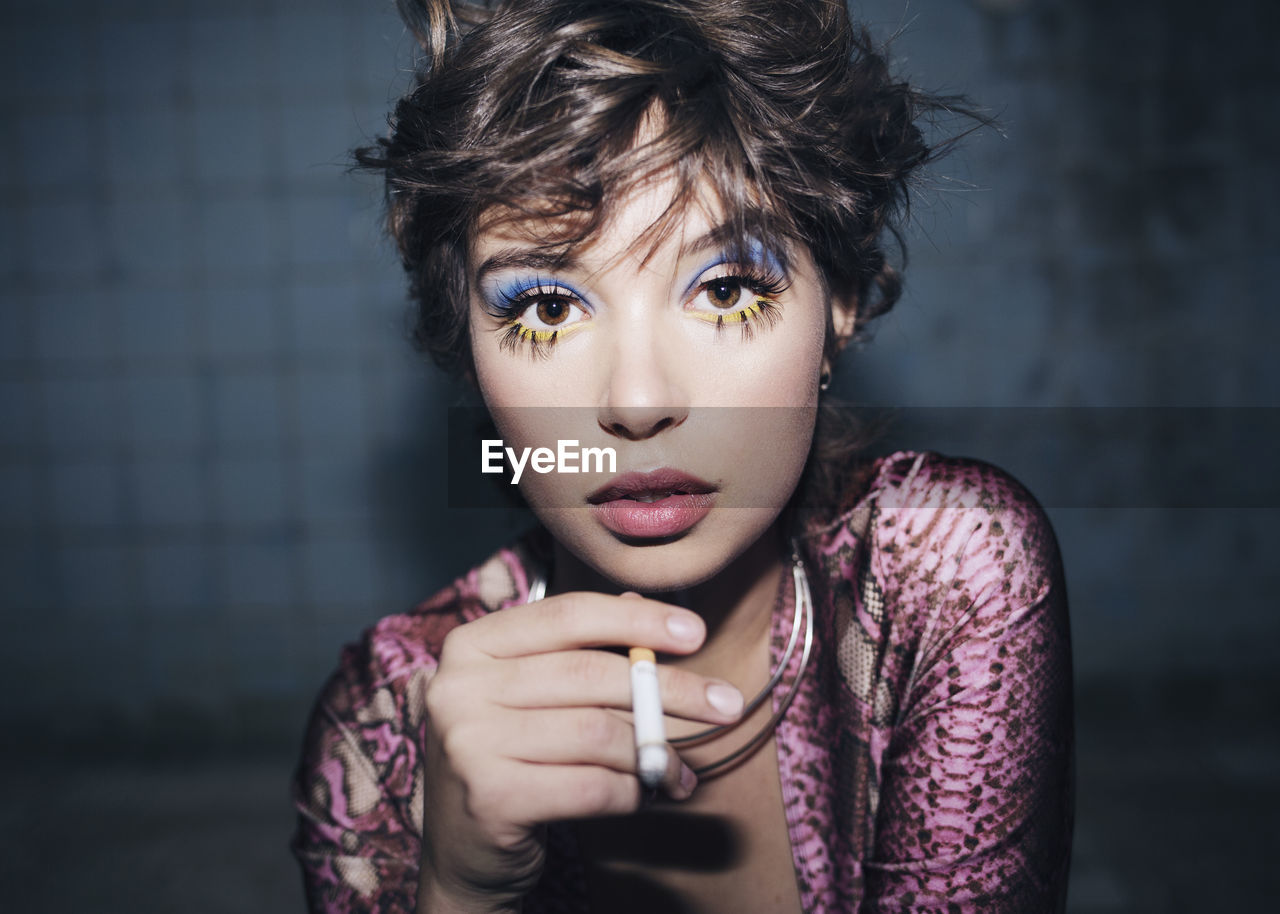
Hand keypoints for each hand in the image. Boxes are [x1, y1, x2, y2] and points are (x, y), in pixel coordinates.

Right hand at [414, 591, 744, 911]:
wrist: (464, 848)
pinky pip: (591, 786)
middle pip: (590, 673)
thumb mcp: (531, 694)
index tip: (695, 633)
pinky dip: (631, 791)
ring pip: (597, 733)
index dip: (637, 620)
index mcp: (472, 645)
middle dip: (671, 689)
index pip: (568, 615)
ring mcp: (469, 742)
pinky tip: (644, 794)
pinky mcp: (490, 797)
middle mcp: (460, 686)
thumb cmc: (510, 757)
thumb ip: (579, 650)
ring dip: (655, 754)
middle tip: (724, 704)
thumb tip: (649, 610)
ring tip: (679, 771)